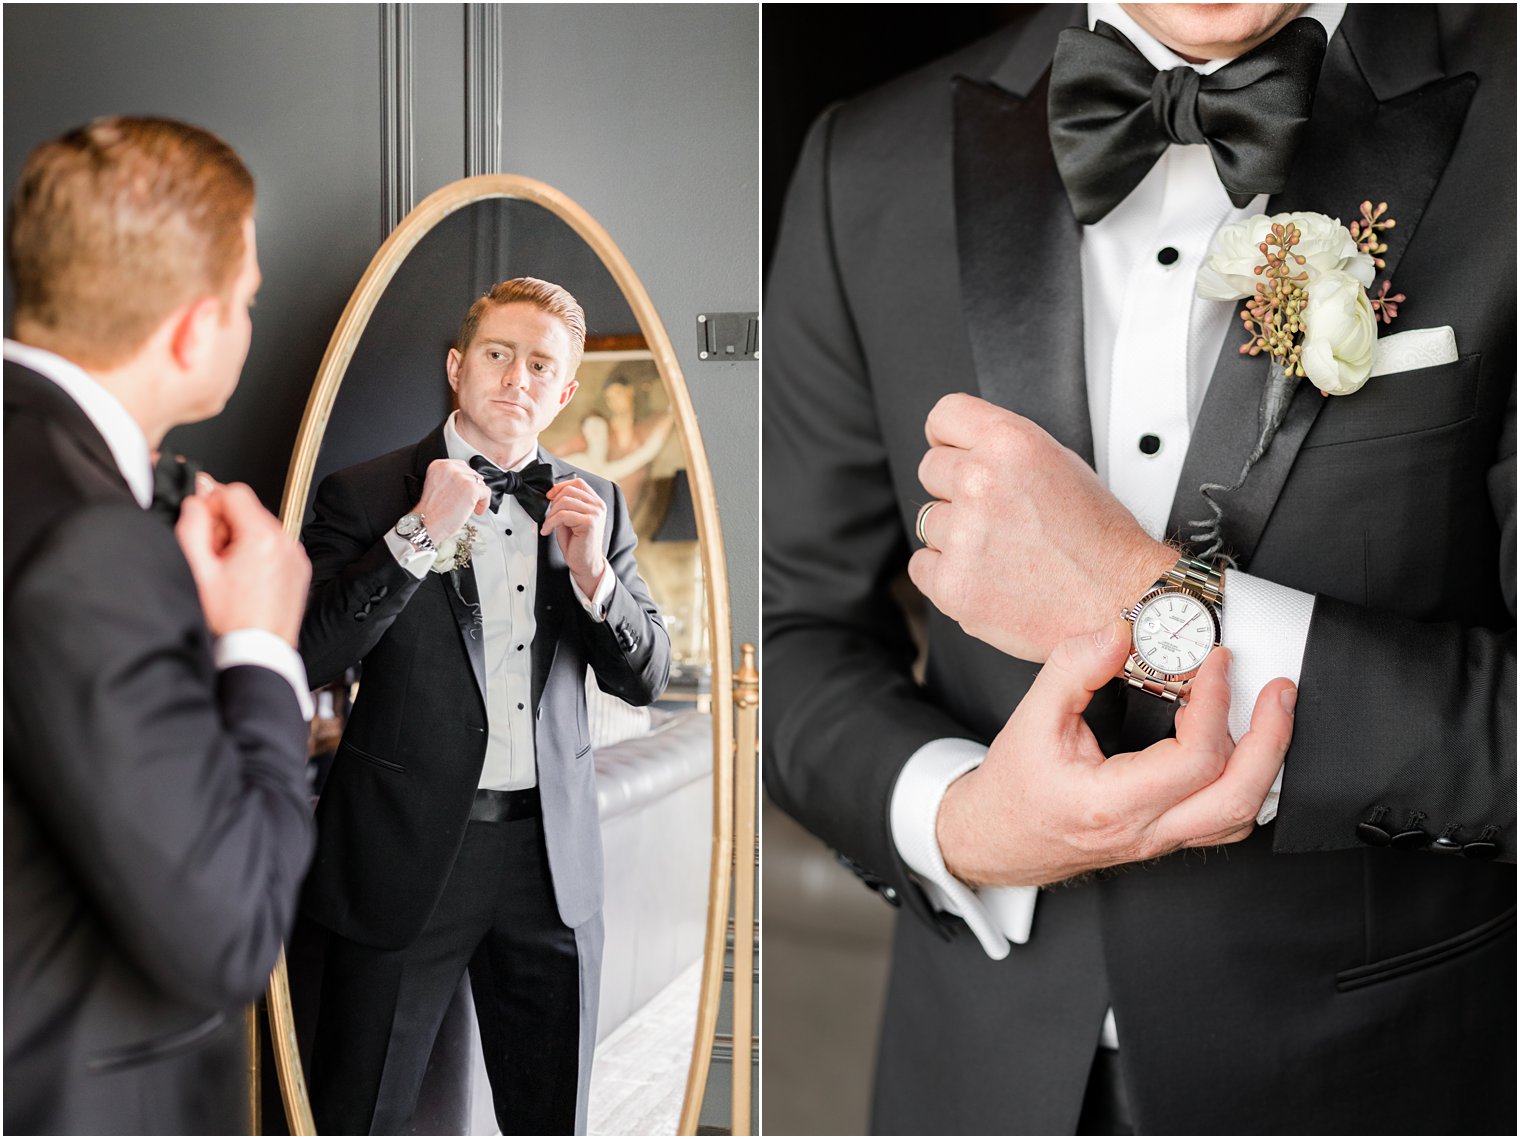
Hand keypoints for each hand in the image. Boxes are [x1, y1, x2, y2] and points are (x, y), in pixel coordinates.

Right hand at [176, 483, 310, 644]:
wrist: (258, 652)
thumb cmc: (230, 622)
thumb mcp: (198, 570)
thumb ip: (192, 526)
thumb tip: (195, 502)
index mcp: (263, 538)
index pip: (235, 492)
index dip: (211, 505)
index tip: (203, 527)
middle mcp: (286, 543)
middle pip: (249, 510)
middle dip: (225, 526)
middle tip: (214, 557)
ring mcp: (296, 556)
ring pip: (261, 528)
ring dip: (240, 541)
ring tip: (229, 572)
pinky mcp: (299, 569)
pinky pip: (274, 546)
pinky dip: (258, 554)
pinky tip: (244, 579)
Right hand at [412, 459, 490, 541]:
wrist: (426, 524)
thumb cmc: (431, 511)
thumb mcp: (437, 485)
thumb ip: (451, 478)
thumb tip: (471, 479)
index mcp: (439, 465)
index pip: (462, 466)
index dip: (466, 480)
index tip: (464, 491)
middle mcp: (449, 468)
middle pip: (473, 474)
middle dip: (473, 488)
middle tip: (466, 502)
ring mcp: (461, 477)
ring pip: (480, 483)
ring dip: (478, 496)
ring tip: (470, 507)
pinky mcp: (471, 489)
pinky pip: (487, 493)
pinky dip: (484, 504)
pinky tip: (476, 511)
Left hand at [541, 478, 606, 596]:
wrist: (585, 564)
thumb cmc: (577, 543)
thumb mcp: (570, 519)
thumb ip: (566, 505)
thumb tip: (552, 494)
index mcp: (595, 502)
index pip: (578, 482)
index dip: (561, 486)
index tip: (549, 496)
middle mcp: (598, 505)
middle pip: (569, 491)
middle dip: (553, 503)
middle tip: (549, 517)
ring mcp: (596, 513)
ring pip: (564, 502)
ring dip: (551, 514)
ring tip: (548, 526)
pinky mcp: (590, 522)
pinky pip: (563, 515)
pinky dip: (551, 522)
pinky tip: (548, 531)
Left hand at [908, 393, 1176, 661]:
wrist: (1119, 601)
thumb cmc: (1099, 539)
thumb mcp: (1061, 463)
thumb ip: (1005, 449)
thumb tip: (965, 447)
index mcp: (1009, 443)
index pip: (944, 416)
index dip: (950, 438)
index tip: (953, 452)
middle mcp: (981, 482)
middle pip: (930, 470)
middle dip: (956, 490)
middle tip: (998, 515)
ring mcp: (962, 535)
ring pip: (927, 521)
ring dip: (955, 536)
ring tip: (1005, 552)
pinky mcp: (952, 584)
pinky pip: (921, 567)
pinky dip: (947, 575)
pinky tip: (989, 577)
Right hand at [936, 619, 1295, 887]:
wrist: (997, 839)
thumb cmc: (1013, 789)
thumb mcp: (1031, 718)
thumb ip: (1074, 669)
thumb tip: (1121, 631)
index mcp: (1111, 803)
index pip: (1193, 760)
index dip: (1215, 704)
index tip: (1214, 663)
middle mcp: (1145, 830)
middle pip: (1238, 798)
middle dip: (1272, 739)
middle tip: (1278, 692)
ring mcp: (1161, 840)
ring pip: (1240, 816)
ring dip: (1267, 763)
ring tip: (1271, 714)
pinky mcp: (1167, 837)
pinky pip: (1226, 819)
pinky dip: (1249, 782)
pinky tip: (1248, 749)